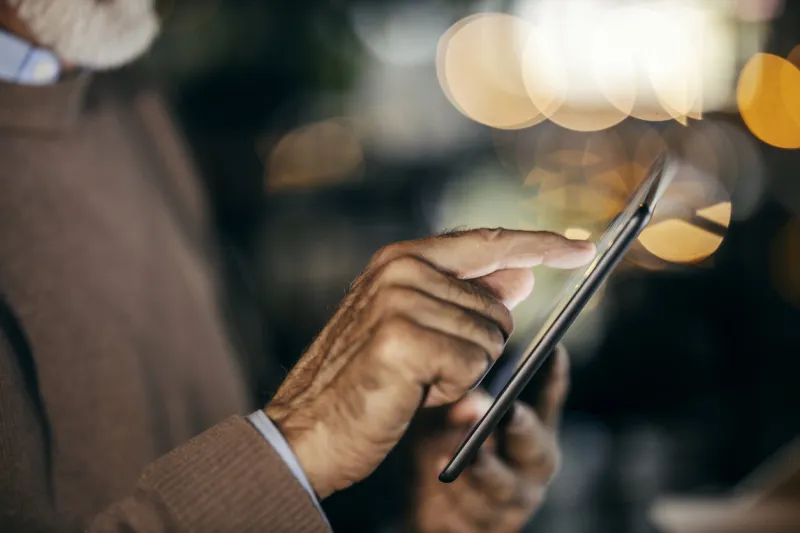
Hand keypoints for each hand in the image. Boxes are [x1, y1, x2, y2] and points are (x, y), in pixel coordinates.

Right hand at [265, 229, 593, 497]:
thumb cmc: (364, 381)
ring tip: (411, 379)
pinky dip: (451, 390)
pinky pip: (472, 366)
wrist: (307, 429)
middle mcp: (401, 269)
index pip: (488, 242)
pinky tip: (410, 391)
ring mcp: (400, 300)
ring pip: (491, 341)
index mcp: (402, 258)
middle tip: (422, 367)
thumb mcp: (415, 327)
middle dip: (475, 349)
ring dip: (461, 372)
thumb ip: (465, 297)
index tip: (586, 248)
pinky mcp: (403, 339)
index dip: (541, 246)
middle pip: (499, 310)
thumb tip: (521, 277)